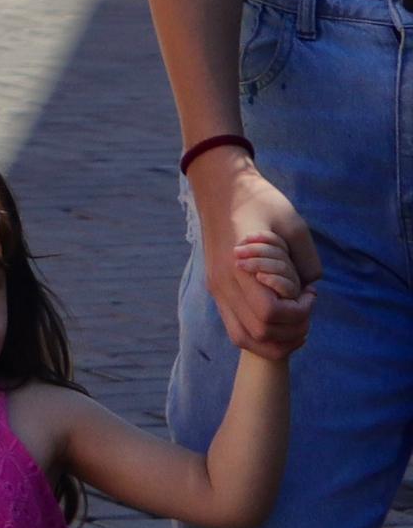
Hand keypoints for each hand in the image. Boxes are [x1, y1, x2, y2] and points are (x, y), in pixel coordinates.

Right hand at [194, 154, 318, 354]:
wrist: (222, 187)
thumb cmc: (260, 201)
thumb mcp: (294, 224)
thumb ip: (307, 262)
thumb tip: (308, 287)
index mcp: (240, 267)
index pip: (270, 314)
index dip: (299, 313)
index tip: (310, 293)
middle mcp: (224, 284)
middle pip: (259, 334)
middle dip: (292, 330)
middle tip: (305, 307)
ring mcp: (217, 288)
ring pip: (244, 338)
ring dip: (275, 340)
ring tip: (293, 319)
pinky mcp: (217, 289)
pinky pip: (237, 327)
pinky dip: (260, 335)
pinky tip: (278, 318)